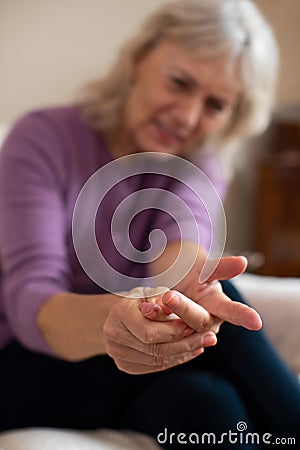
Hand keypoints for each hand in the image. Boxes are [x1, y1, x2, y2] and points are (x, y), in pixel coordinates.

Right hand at [103, 289, 216, 373]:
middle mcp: (114, 336)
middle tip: (210, 338)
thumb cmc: (144, 295)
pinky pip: (154, 366)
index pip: (150, 333)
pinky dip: (174, 359)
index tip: (194, 327)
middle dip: (185, 344)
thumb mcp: (155, 290)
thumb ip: (162, 299)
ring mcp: (117, 353)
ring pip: (157, 360)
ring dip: (183, 353)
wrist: (125, 309)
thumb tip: (170, 306)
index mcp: (120, 313)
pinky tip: (190, 351)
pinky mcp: (125, 365)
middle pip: (155, 349)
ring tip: (203, 344)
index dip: (174, 331)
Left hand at [140, 257, 261, 331]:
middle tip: (169, 296)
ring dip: (163, 316)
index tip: (256, 322)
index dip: (243, 316)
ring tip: (151, 303)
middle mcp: (205, 322)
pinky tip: (145, 309)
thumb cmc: (191, 270)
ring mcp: (186, 330)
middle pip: (198, 320)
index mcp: (218, 305)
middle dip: (183, 308)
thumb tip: (243, 263)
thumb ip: (220, 267)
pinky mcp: (168, 334)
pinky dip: (152, 318)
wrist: (167, 277)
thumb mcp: (206, 266)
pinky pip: (160, 331)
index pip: (232, 311)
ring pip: (177, 329)